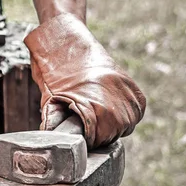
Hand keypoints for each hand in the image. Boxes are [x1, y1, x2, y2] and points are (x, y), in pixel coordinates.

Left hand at [24, 13, 145, 148]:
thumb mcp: (49, 101)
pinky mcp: (134, 88)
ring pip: (127, 126)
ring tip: (98, 117)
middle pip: (113, 135)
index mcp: (96, 109)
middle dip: (100, 135)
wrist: (67, 44)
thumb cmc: (54, 73)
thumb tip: (52, 141)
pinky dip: (127, 115)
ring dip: (114, 126)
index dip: (87, 141)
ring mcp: (127, 94)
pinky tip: (112, 110)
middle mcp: (116, 103)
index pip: (98, 140)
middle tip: (87, 126)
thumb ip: (54, 124)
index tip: (80, 137)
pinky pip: (137, 112)